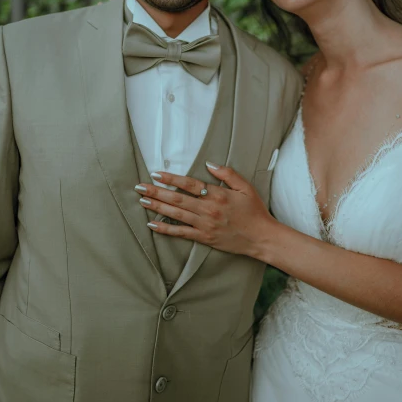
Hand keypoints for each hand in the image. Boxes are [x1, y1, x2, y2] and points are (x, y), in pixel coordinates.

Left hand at [135, 163, 275, 257]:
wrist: (261, 237)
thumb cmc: (255, 211)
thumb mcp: (246, 187)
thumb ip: (228, 174)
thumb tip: (209, 164)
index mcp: (218, 195)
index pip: (189, 184)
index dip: (171, 178)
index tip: (156, 174)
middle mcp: (208, 209)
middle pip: (177, 199)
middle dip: (156, 192)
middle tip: (140, 187)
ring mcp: (205, 225)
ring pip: (176, 214)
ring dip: (158, 207)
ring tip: (143, 201)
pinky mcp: (204, 238)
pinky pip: (181, 233)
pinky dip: (166, 229)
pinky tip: (152, 225)